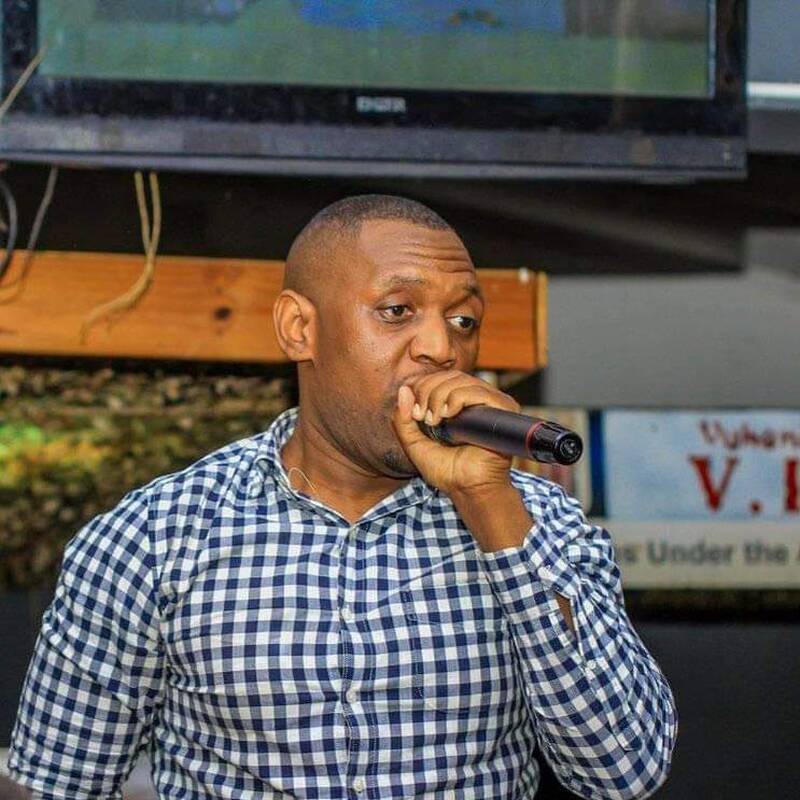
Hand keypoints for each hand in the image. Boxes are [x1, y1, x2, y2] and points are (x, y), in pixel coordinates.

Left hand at [392, 370, 519, 496]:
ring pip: (461, 381)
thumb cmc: (447, 471)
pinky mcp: (504, 409)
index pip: (440, 378)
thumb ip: (403, 420)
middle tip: (422, 416)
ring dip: (440, 396)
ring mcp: (492, 403)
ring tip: (435, 420)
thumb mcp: (415, 444)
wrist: (468, 489)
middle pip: (449, 376)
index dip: (422, 387)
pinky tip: (448, 415)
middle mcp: (478, 399)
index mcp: (459, 403)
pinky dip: (458, 398)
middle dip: (428, 391)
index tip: (414, 413)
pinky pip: (479, 391)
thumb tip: (404, 389)